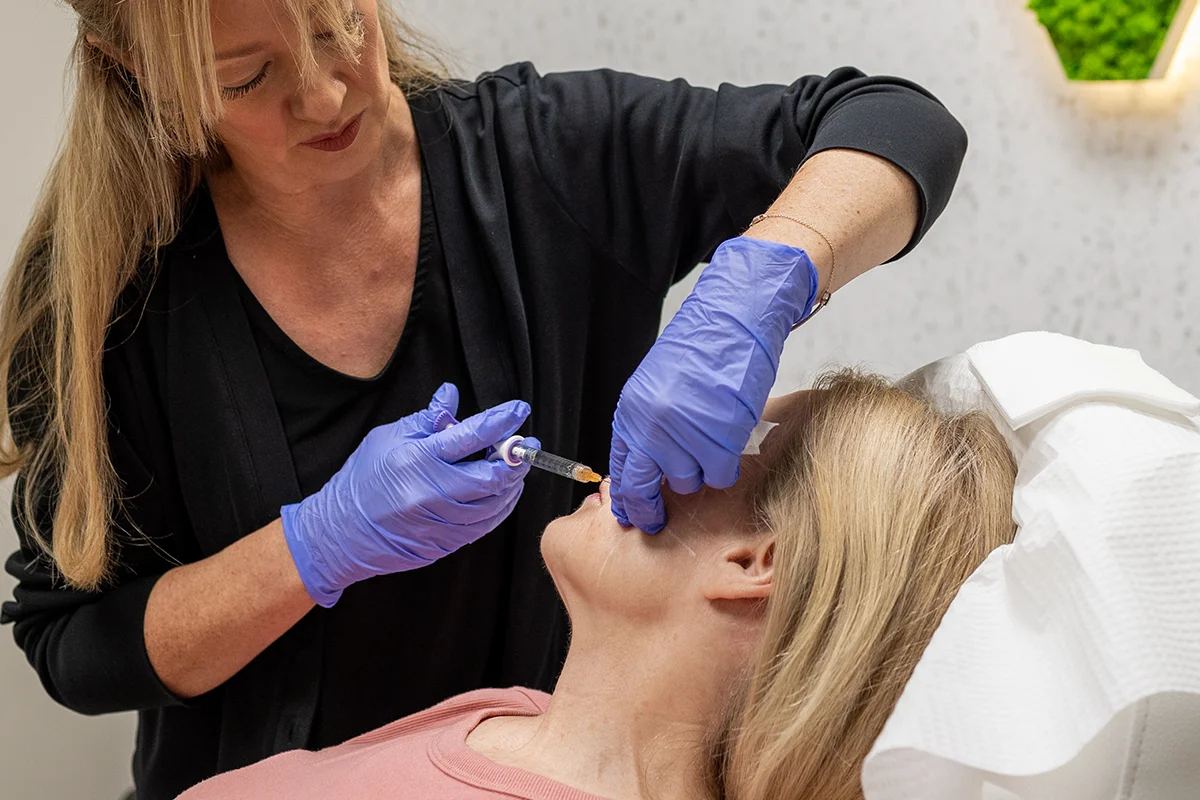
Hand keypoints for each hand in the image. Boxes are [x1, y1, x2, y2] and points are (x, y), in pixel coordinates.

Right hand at [281, 383, 531, 605]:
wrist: (340, 532)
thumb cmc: (362, 480)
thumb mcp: (388, 438)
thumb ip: (427, 419)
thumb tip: (451, 394)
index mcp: (418, 460)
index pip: (472, 436)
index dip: (501, 421)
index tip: (518, 410)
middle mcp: (432, 493)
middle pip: (494, 475)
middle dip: (515, 457)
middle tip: (523, 443)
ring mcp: (441, 522)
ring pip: (496, 503)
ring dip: (513, 483)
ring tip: (513, 466)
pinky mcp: (445, 543)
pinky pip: (486, 525)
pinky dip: (500, 506)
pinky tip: (502, 492)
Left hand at [608, 237, 817, 532]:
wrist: (733, 322)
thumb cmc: (701, 348)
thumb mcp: (657, 385)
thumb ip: (649, 424)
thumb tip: (650, 463)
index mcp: (631, 412)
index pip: (620, 468)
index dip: (625, 496)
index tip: (630, 514)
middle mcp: (651, 428)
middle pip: (642, 486)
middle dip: (648, 509)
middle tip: (656, 522)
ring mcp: (683, 437)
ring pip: (687, 482)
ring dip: (699, 470)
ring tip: (709, 439)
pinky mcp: (718, 442)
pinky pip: (718, 476)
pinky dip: (725, 466)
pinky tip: (728, 440)